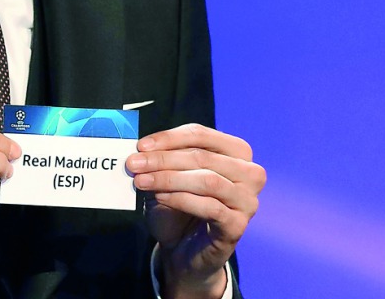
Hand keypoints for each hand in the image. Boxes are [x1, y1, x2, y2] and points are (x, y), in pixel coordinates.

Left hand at [126, 124, 264, 298]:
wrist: (184, 250)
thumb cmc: (179, 207)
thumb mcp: (170, 176)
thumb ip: (162, 160)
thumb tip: (141, 150)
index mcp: (237, 152)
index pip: (201, 134)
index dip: (169, 138)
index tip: (141, 145)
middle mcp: (250, 173)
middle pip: (203, 157)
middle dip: (164, 159)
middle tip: (134, 164)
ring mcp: (247, 200)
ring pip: (208, 181)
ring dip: (169, 179)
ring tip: (142, 181)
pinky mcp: (238, 225)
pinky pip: (209, 207)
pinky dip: (181, 199)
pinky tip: (160, 197)